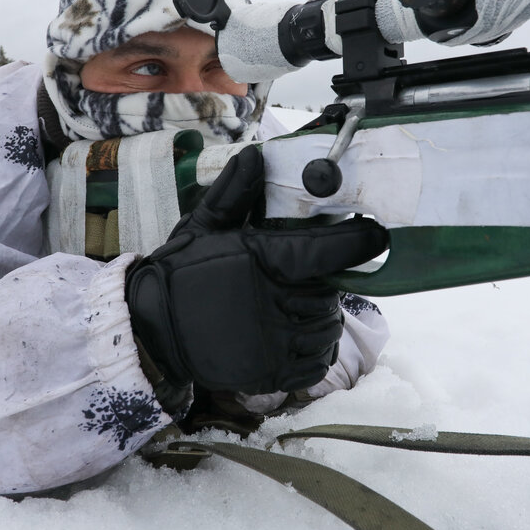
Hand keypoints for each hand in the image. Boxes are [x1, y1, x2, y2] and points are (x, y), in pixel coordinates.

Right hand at [125, 145, 387, 396]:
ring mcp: (274, 343)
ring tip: (299, 305)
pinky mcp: (271, 373)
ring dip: (322, 316)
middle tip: (308, 276)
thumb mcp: (204, 225)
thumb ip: (236, 194)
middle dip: (325, 281)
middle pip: (328, 290)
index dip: (356, 242)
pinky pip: (316, 362)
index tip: (377, 235)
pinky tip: (299, 336)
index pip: (325, 251)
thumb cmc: (182, 272)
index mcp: (262, 261)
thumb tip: (255, 157)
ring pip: (326, 326)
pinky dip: (316, 350)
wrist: (153, 329)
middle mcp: (273, 302)